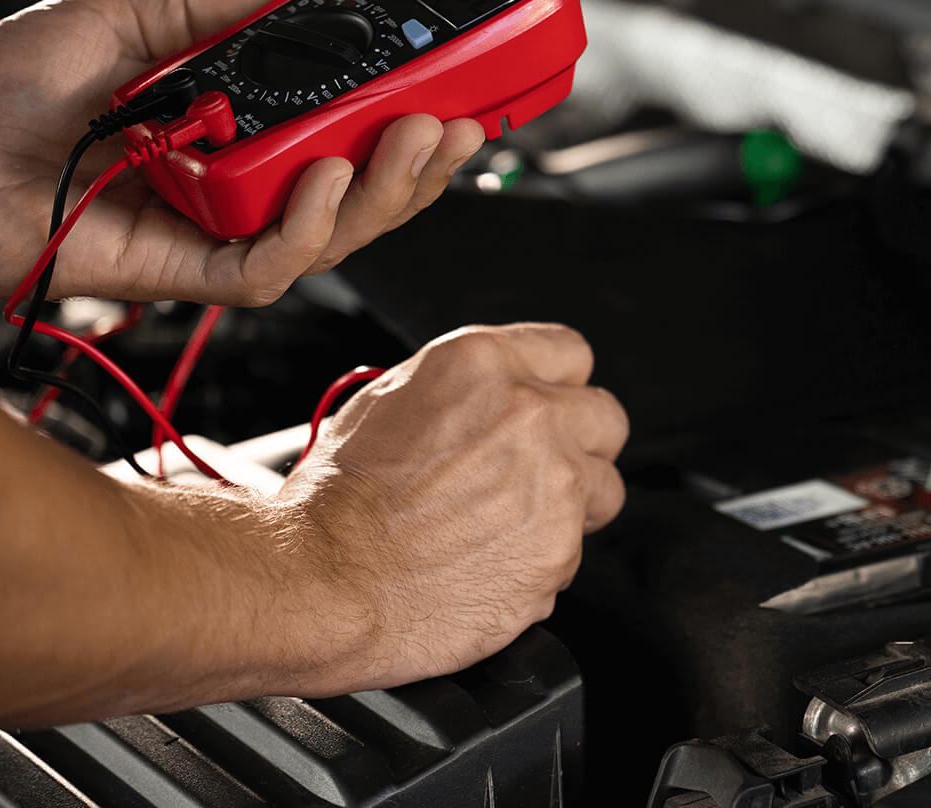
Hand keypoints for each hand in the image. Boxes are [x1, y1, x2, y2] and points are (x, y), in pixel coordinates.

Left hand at [0, 0, 483, 303]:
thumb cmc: (6, 97)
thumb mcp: (126, 20)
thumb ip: (214, 13)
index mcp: (230, 136)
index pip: (335, 138)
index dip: (397, 121)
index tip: (447, 86)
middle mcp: (233, 192)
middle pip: (352, 196)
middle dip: (416, 165)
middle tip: (458, 120)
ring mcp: (213, 237)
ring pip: (329, 238)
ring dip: (384, 192)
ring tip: (419, 141)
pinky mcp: (183, 274)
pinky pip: (269, 266)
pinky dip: (307, 226)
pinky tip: (324, 177)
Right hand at [277, 323, 627, 693]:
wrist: (325, 578)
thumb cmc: (339, 496)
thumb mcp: (390, 397)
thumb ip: (466, 387)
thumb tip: (498, 394)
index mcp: (484, 364)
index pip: (570, 353)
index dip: (558, 384)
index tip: (552, 404)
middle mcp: (529, 414)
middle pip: (606, 417)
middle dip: (580, 442)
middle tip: (540, 468)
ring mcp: (554, 484)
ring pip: (604, 488)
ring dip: (572, 504)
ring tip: (510, 523)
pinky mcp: (559, 552)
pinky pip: (574, 550)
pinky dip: (542, 559)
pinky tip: (489, 561)